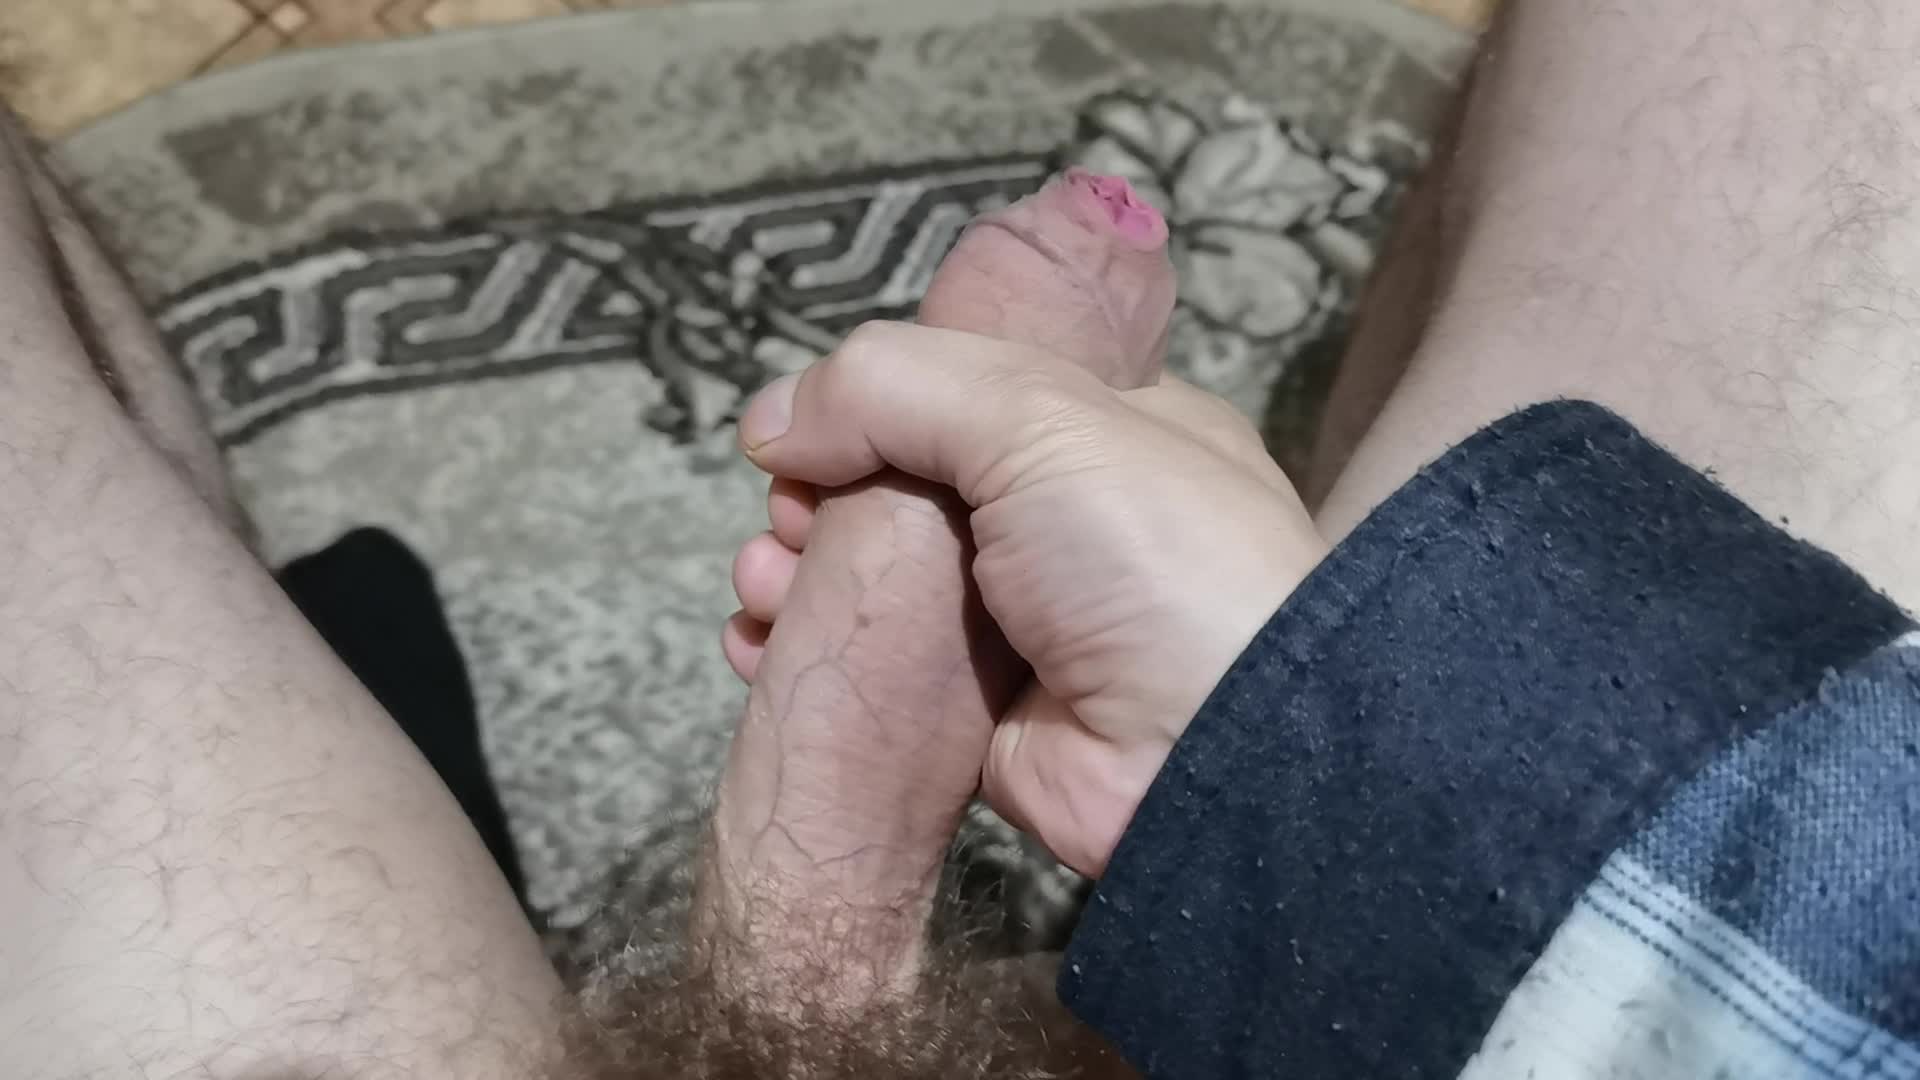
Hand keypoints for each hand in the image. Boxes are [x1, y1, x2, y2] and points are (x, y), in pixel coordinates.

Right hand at [726, 320, 1327, 875]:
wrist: (1206, 753)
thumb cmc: (1151, 558)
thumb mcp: (1039, 413)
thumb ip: (894, 386)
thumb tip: (772, 420)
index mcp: (1109, 432)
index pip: (971, 391)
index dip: (884, 402)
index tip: (824, 427)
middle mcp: (1065, 525)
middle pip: (903, 486)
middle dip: (821, 492)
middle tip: (790, 515)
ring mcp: (1019, 625)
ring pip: (872, 581)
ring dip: (794, 571)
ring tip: (762, 581)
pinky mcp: (976, 715)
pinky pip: (869, 671)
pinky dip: (800, 652)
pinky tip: (758, 641)